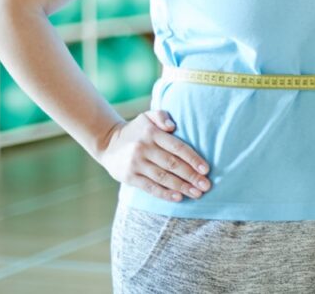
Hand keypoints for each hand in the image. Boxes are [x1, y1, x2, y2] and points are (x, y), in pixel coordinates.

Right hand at [96, 110, 210, 201]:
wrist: (108, 143)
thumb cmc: (137, 130)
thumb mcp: (147, 116)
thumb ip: (162, 116)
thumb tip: (172, 126)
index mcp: (152, 133)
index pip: (177, 147)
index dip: (193, 159)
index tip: (206, 169)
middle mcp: (144, 148)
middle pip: (172, 164)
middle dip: (191, 176)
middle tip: (206, 185)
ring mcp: (136, 164)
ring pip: (163, 177)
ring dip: (182, 187)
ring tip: (197, 194)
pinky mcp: (129, 177)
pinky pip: (150, 187)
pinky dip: (165, 193)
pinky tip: (178, 198)